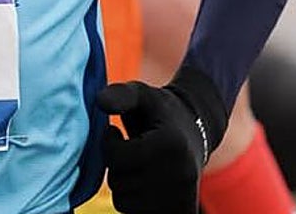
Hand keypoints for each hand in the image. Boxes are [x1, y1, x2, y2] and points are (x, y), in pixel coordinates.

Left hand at [96, 80, 211, 213]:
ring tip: (139, 165)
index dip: (108, 142)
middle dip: (116, 166)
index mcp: (171, 145)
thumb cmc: (159, 111)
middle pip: (118, 183)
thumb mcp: (140, 94)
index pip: (116, 157)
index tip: (116, 132)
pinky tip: (146, 182)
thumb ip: (120, 94)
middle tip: (130, 149)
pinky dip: (135, 202)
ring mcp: (183, 199)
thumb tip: (100, 102)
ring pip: (124, 203)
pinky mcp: (182, 213)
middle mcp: (181, 176)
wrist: (195, 130)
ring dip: (123, 184)